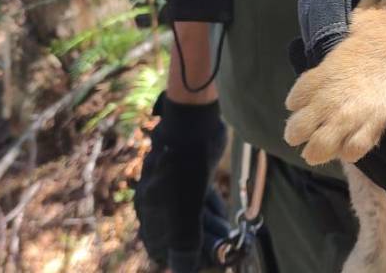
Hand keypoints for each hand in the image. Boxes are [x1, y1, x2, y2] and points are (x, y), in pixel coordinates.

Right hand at [134, 94, 229, 271]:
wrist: (192, 128)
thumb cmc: (185, 171)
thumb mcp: (185, 213)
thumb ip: (185, 244)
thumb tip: (185, 270)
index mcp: (151, 217)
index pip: (163, 252)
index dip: (184, 261)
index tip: (210, 263)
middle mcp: (159, 206)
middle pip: (182, 237)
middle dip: (205, 246)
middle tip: (231, 251)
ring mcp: (175, 191)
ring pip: (194, 220)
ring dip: (213, 231)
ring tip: (235, 239)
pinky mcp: (191, 179)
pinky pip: (201, 204)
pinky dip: (213, 214)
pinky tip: (229, 223)